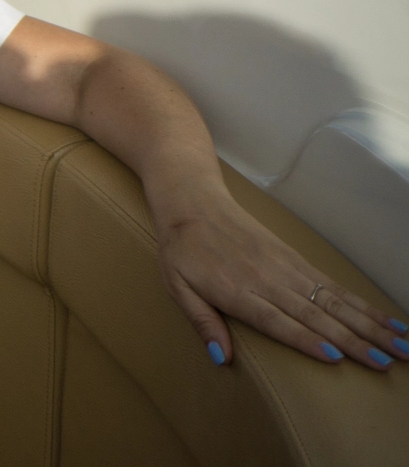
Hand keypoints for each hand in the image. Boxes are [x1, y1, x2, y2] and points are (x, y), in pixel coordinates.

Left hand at [157, 189, 406, 370]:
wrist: (193, 199)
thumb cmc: (181, 248)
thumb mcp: (176, 286)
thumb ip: (202, 321)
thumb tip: (221, 358)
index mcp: (237, 290)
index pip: (277, 320)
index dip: (306, 339)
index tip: (336, 357)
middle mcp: (268, 280)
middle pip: (317, 314)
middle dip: (355, 340)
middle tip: (388, 362)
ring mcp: (287, 268)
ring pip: (335, 300)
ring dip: (371, 325)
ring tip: (402, 345)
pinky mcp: (297, 259)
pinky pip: (334, 285)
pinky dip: (362, 304)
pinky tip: (386, 320)